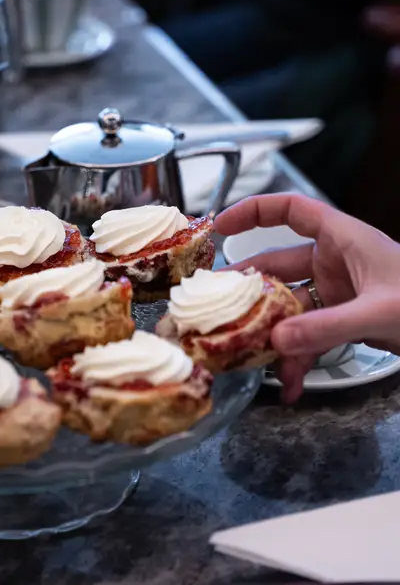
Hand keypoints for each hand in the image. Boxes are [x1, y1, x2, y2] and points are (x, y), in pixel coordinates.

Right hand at [215, 193, 399, 401]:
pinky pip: (308, 336)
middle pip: (276, 266)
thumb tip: (276, 341)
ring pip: (288, 307)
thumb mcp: (379, 311)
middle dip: (246, 288)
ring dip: (270, 332)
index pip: (288, 210)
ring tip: (246, 354)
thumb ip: (325, 327)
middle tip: (215, 306)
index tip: (218, 228)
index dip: (251, 212)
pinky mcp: (343, 321)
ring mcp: (337, 293)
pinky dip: (297, 358)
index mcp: (342, 239)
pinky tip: (289, 384)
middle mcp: (334, 261)